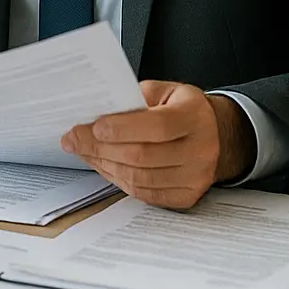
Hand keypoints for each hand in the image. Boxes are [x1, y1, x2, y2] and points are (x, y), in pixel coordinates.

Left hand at [61, 81, 256, 208]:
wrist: (214, 134)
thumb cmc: (182, 109)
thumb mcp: (164, 92)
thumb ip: (134, 100)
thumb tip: (95, 115)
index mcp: (195, 115)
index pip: (157, 126)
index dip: (122, 128)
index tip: (92, 126)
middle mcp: (202, 149)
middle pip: (143, 156)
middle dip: (100, 148)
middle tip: (74, 139)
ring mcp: (197, 177)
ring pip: (140, 178)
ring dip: (105, 166)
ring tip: (85, 152)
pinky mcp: (188, 196)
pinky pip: (145, 194)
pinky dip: (119, 181)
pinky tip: (104, 166)